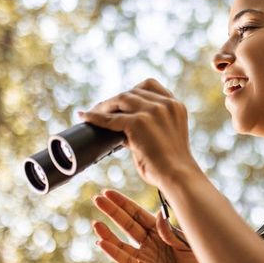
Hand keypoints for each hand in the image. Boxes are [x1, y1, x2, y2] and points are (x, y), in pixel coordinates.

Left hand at [78, 78, 198, 189]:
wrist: (178, 176)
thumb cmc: (171, 164)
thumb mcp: (164, 137)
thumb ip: (148, 127)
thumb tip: (120, 129)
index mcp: (175, 106)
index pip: (150, 85)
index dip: (133, 91)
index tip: (121, 101)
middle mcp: (166, 104)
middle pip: (132, 91)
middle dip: (115, 100)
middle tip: (101, 109)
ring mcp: (153, 111)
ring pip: (121, 99)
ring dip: (105, 106)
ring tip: (93, 113)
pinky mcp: (138, 122)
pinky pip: (110, 118)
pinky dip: (95, 117)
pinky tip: (85, 117)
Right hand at [92, 189, 209, 262]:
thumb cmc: (198, 262)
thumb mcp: (187, 242)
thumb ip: (171, 231)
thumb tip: (159, 213)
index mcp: (160, 230)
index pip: (138, 214)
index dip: (123, 204)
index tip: (108, 193)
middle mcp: (149, 242)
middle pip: (127, 224)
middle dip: (112, 212)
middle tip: (97, 199)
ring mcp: (144, 257)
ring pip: (122, 243)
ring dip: (108, 234)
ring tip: (96, 224)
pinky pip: (126, 261)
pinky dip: (114, 253)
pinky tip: (102, 243)